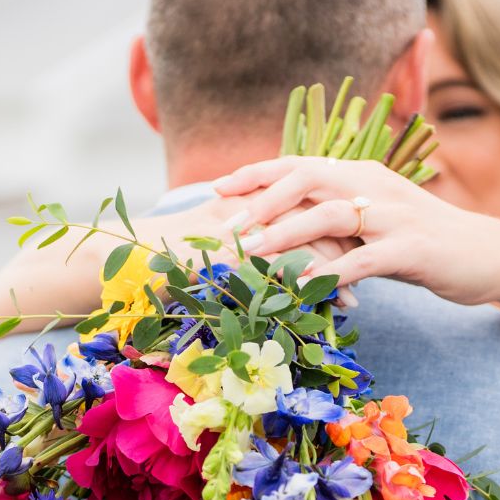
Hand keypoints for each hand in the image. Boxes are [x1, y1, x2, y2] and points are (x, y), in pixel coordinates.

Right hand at [134, 189, 354, 276]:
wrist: (125, 261)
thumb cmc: (169, 256)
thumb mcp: (217, 242)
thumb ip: (250, 242)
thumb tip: (285, 261)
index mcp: (252, 194)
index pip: (311, 199)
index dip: (341, 223)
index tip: (364, 249)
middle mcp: (250, 202)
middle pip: (318, 213)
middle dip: (351, 244)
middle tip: (373, 271)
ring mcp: (241, 223)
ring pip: (306, 237)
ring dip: (337, 267)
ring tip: (356, 296)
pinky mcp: (232, 249)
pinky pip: (283, 263)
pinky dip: (311, 283)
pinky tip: (333, 304)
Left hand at [212, 157, 499, 308]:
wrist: (488, 254)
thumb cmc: (423, 240)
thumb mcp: (376, 219)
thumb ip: (336, 215)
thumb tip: (285, 223)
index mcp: (362, 175)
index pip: (299, 164)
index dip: (257, 174)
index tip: (217, 189)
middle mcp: (375, 186)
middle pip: (307, 179)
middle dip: (261, 200)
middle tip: (225, 223)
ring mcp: (394, 216)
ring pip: (330, 215)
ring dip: (287, 233)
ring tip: (252, 252)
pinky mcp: (412, 248)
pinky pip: (364, 258)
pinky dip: (333, 271)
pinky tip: (306, 285)